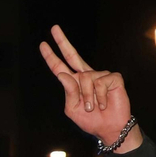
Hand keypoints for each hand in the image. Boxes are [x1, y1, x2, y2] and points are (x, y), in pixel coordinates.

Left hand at [40, 25, 141, 151]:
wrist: (109, 128)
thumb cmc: (91, 120)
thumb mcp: (73, 109)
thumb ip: (69, 91)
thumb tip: (63, 74)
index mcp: (74, 83)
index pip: (60, 67)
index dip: (51, 57)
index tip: (43, 45)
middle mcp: (86, 76)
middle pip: (72, 55)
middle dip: (62, 41)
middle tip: (54, 28)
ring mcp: (99, 75)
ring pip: (86, 78)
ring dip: (87, 97)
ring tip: (92, 107)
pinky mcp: (113, 77)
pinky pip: (100, 82)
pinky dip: (99, 97)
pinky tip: (104, 104)